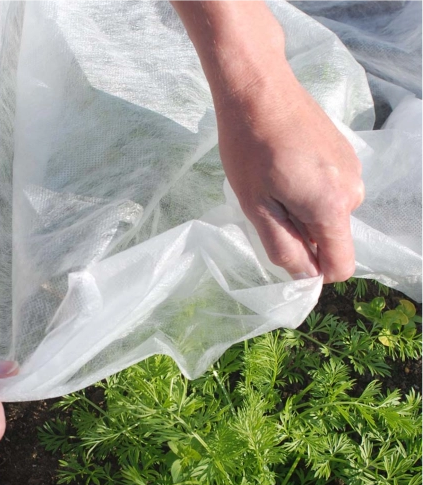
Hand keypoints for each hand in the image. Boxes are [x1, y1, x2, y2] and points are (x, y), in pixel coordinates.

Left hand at [170, 0, 363, 282]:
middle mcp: (354, 190)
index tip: (284, 251)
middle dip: (302, 233)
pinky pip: (329, 189)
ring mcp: (352, 167)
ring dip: (302, 209)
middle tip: (268, 203)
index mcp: (333, 208)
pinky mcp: (344, 152)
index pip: (341, 266)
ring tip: (274, 181)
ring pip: (329, 212)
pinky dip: (308, 189)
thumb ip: (284, 248)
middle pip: (331, 237)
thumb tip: (306, 277)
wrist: (258, 87)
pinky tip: (285, 165)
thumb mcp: (257, 208)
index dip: (313, 271)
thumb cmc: (249, 150)